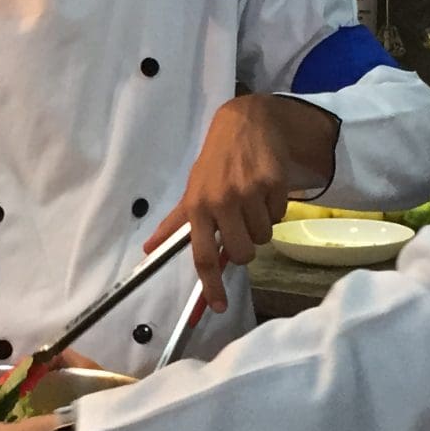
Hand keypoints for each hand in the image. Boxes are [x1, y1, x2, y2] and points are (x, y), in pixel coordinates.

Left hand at [150, 94, 340, 312]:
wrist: (244, 124)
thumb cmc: (214, 163)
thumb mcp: (192, 189)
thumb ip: (175, 223)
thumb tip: (149, 248)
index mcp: (197, 206)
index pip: (203, 255)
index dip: (211, 285)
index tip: (218, 306)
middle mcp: (222, 201)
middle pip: (242, 253)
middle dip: (245, 248)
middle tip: (241, 228)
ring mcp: (249, 191)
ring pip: (264, 236)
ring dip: (261, 225)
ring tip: (252, 202)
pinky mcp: (274, 182)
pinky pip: (279, 215)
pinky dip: (275, 208)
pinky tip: (265, 189)